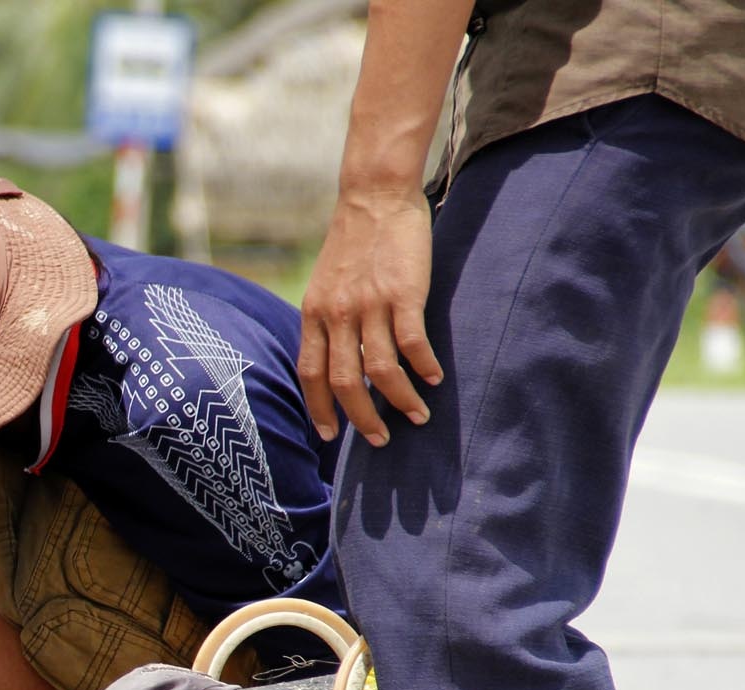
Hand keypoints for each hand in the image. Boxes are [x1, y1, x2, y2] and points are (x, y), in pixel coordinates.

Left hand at [297, 184, 443, 446]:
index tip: (330, 434)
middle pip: (344, 381)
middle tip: (379, 440)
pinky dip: (423, 367)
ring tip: (417, 417)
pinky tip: (434, 379)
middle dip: (361, 417)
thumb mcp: (325, 285)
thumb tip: (338, 361)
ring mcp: (369, 304)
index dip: (319, 407)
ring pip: (380, 369)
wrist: (373, 196)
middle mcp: (336, 314)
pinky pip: (411, 343)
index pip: (310, 374)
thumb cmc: (354, 242)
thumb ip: (327, 321)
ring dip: (400, 399)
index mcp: (314, 314)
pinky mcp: (402, 293)